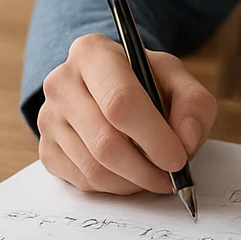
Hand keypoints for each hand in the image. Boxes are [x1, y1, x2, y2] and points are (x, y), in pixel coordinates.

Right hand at [36, 34, 217, 193]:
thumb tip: (187, 140)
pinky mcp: (46, 149)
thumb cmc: (145, 82)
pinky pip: (83, 182)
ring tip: (155, 174)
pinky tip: (131, 173)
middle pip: (106, 142)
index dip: (153, 137)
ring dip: (133, 182)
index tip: (178, 158)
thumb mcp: (177, 79)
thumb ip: (194, 104)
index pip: (120, 101)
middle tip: (172, 177)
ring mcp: (48, 118)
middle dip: (146, 168)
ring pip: (94, 168)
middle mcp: (61, 82)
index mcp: (92, 53)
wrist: (110, 89)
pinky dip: (115, 187)